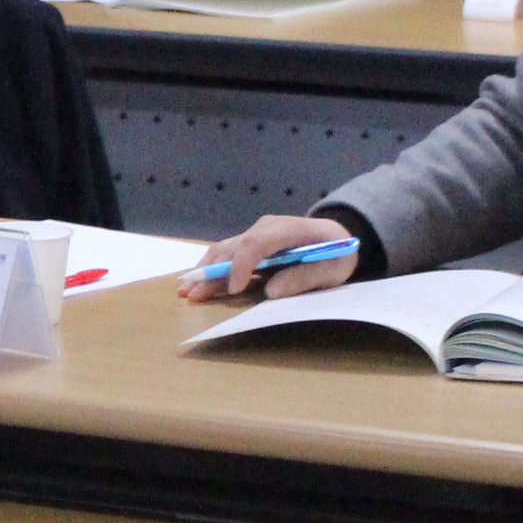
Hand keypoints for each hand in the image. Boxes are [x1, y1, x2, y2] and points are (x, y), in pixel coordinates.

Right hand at [180, 212, 357, 301]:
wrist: (336, 236)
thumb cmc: (337, 253)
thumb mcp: (333, 268)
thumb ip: (305, 278)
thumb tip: (272, 291)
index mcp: (288, 229)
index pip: (256, 242)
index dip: (242, 265)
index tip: (235, 289)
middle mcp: (266, 228)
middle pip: (233, 247)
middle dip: (212, 272)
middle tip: (193, 294)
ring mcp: (255, 235)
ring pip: (223, 250)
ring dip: (203, 271)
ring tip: (185, 292)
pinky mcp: (250, 245)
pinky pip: (226, 256)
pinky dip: (209, 270)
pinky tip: (195, 284)